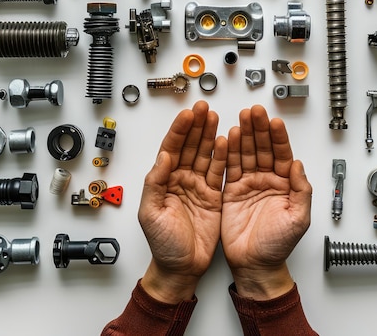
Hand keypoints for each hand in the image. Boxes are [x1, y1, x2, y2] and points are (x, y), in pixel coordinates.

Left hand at [139, 100, 227, 303]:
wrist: (181, 269)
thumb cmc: (163, 245)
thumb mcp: (151, 214)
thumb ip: (155, 184)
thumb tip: (162, 157)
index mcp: (164, 180)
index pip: (172, 148)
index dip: (180, 130)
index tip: (188, 114)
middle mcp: (181, 179)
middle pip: (189, 145)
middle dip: (196, 125)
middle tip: (203, 107)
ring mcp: (198, 186)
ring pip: (204, 153)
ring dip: (209, 134)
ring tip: (215, 116)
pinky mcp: (213, 195)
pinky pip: (218, 171)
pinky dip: (223, 156)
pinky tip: (226, 141)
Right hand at [222, 105, 311, 299]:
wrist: (255, 266)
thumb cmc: (278, 246)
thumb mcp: (298, 219)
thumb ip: (301, 191)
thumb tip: (300, 165)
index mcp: (284, 183)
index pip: (282, 153)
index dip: (278, 137)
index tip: (274, 121)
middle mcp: (266, 179)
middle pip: (262, 147)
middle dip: (258, 128)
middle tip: (254, 112)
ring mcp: (248, 183)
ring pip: (245, 152)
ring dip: (243, 134)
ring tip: (241, 118)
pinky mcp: (231, 190)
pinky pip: (230, 166)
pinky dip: (228, 151)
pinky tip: (227, 137)